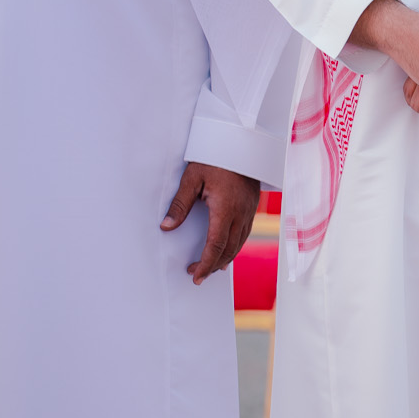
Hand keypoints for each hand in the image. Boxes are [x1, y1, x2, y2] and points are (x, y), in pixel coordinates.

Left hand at [161, 162, 260, 283]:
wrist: (243, 142)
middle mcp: (240, 213)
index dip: (205, 263)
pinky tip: (227, 251)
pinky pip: (245, 234)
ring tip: (210, 268)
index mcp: (225, 208)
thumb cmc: (216, 158)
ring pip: (239, 243)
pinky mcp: (252, 206)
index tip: (194, 274)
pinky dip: (235, 246)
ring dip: (224, 258)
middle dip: (213, 265)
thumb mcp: (192, 178)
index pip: (215, 245)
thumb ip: (180, 204)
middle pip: (228, 249)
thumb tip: (166, 227)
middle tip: (197, 275)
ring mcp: (249, 210)